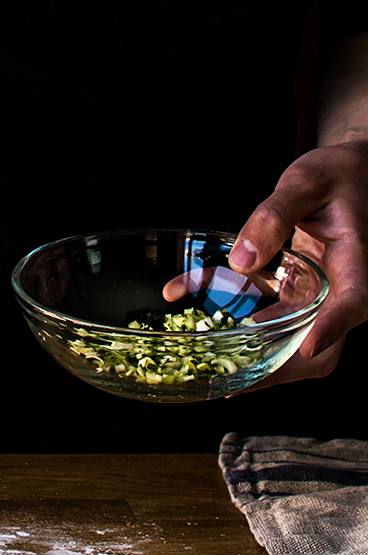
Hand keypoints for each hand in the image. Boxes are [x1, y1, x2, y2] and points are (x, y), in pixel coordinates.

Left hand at [225, 141, 367, 386]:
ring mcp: (320, 294)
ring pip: (297, 340)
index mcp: (355, 259)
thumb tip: (243, 258)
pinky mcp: (299, 292)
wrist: (348, 175)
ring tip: (221, 371)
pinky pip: (276, 319)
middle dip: (284, 366)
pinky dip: (244, 324)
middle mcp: (341, 286)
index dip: (332, 328)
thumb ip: (274, 215)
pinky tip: (203, 315)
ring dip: (261, 358)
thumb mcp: (305, 182)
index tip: (306, 348)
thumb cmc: (336, 174)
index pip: (354, 301)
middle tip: (239, 381)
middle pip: (324, 342)